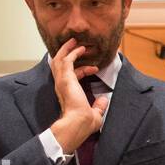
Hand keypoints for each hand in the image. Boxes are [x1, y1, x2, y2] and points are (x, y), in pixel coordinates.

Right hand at [48, 38, 106, 154]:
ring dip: (67, 49)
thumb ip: (98, 106)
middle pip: (60, 64)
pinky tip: (80, 48)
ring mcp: (62, 81)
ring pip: (60, 59)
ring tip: (75, 41)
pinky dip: (72, 52)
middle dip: (67, 53)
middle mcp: (61, 85)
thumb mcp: (95, 114)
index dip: (82, 70)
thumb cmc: (84, 123)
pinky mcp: (65, 78)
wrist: (78, 123)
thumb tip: (104, 100)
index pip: (71, 76)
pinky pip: (67, 60)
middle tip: (75, 44)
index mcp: (66, 92)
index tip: (94, 69)